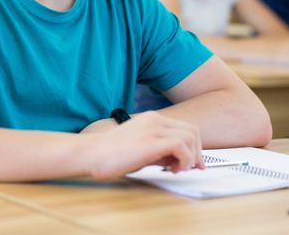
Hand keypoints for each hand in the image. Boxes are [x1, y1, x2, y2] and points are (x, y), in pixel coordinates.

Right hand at [84, 111, 203, 179]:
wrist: (91, 153)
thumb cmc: (109, 154)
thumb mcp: (139, 148)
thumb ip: (158, 151)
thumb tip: (177, 160)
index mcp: (151, 119)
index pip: (184, 127)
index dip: (194, 146)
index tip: (194, 163)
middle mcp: (155, 120)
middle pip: (192, 131)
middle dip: (197, 152)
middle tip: (193, 168)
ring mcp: (154, 129)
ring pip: (190, 137)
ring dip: (191, 157)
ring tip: (178, 170)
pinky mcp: (152, 142)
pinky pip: (182, 146)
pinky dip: (184, 160)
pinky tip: (174, 169)